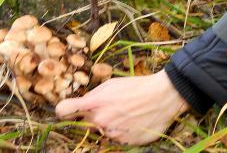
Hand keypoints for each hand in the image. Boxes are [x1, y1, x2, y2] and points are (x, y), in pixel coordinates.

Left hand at [55, 70, 189, 145]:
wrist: (163, 96)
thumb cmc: (137, 86)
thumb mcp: (112, 83)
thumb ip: (93, 95)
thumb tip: (82, 104)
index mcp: (95, 104)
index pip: (63, 110)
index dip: (64, 110)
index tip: (68, 110)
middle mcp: (100, 121)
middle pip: (86, 123)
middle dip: (93, 117)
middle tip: (111, 107)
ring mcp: (113, 134)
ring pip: (103, 131)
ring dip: (110, 125)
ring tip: (127, 113)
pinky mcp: (126, 143)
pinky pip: (117, 138)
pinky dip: (123, 131)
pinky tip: (134, 121)